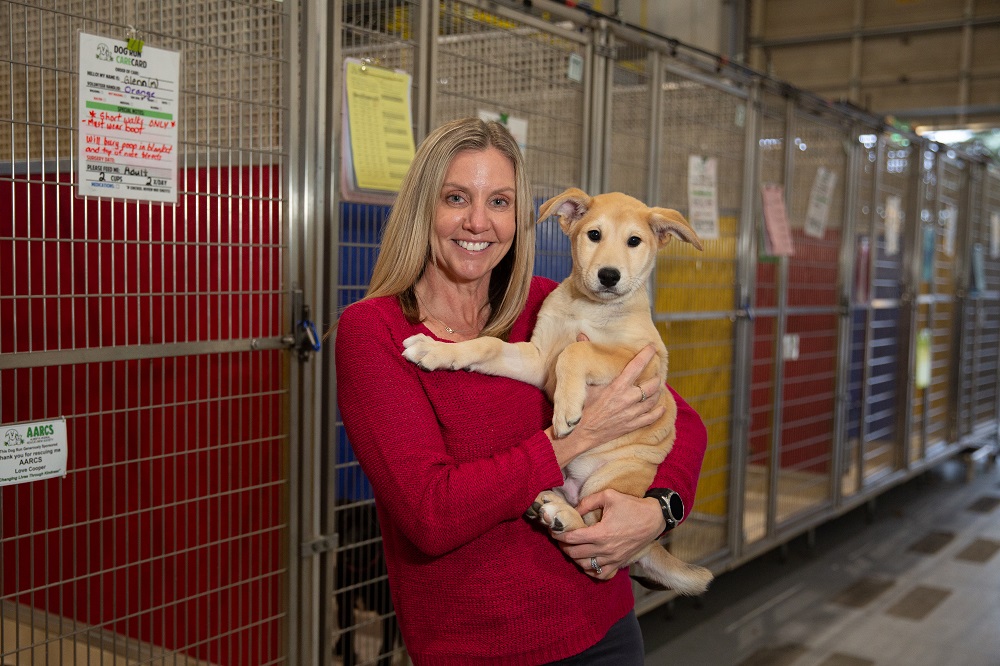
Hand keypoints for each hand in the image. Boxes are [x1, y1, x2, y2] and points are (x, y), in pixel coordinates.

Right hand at [549, 343, 665, 465]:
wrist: (579, 435)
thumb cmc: (580, 409)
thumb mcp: (582, 383)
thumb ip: (586, 358)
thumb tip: (581, 336)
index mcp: (617, 387)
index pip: (636, 366)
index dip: (646, 355)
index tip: (652, 347)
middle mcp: (627, 399)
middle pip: (651, 385)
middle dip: (655, 377)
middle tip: (656, 373)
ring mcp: (631, 414)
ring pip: (653, 400)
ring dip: (657, 392)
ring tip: (657, 387)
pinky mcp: (631, 425)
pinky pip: (651, 417)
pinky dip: (658, 411)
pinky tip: (660, 407)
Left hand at [550, 489, 664, 579]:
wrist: (654, 519)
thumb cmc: (632, 506)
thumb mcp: (609, 496)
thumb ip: (588, 502)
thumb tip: (574, 509)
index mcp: (601, 533)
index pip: (573, 538)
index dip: (560, 535)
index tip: (554, 531)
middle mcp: (605, 549)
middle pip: (575, 554)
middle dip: (564, 547)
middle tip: (561, 540)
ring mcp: (613, 558)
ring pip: (586, 566)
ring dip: (575, 559)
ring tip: (572, 549)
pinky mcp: (619, 562)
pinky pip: (601, 575)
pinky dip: (591, 571)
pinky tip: (587, 562)